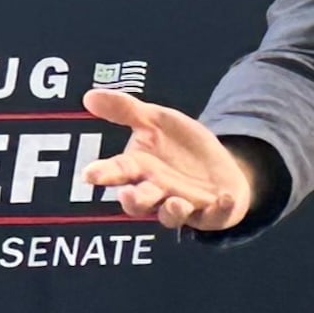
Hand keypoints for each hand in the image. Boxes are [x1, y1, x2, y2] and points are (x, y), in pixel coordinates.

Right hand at [82, 88, 256, 231]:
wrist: (218, 167)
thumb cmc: (179, 147)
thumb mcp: (156, 120)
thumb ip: (125, 110)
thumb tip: (88, 96)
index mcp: (141, 169)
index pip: (118, 171)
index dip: (104, 173)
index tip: (89, 175)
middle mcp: (158, 191)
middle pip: (140, 202)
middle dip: (134, 200)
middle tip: (127, 195)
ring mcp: (184, 205)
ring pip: (171, 215)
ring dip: (173, 210)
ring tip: (176, 202)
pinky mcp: (211, 213)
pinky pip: (215, 215)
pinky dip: (221, 209)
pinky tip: (224, 197)